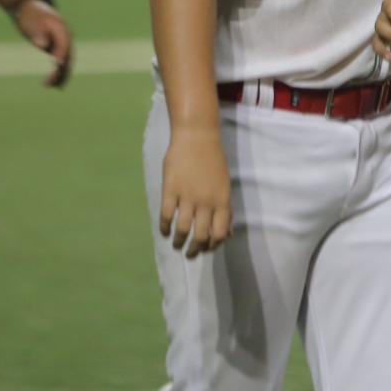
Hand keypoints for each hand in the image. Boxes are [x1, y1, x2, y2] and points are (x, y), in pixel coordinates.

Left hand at [13, 0, 72, 86]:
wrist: (30, 8)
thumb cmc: (30, 15)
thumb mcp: (31, 23)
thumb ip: (38, 33)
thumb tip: (42, 45)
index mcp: (61, 28)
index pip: (64, 44)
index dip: (61, 54)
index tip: (57, 66)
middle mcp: (66, 36)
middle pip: (68, 55)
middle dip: (62, 70)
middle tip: (51, 83)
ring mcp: (63, 42)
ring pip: (66, 61)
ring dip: (60, 74)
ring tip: (48, 86)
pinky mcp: (57, 47)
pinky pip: (61, 61)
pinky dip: (58, 72)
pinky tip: (51, 83)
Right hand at [158, 126, 232, 257]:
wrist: (197, 136)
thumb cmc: (213, 160)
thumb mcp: (225, 184)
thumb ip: (224, 207)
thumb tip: (225, 231)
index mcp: (222, 200)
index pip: (220, 233)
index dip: (213, 246)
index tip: (207, 249)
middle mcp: (206, 202)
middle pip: (201, 236)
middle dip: (195, 249)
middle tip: (190, 254)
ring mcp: (187, 196)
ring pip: (182, 229)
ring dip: (179, 242)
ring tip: (177, 245)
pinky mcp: (170, 190)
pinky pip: (167, 216)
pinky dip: (165, 228)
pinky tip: (165, 231)